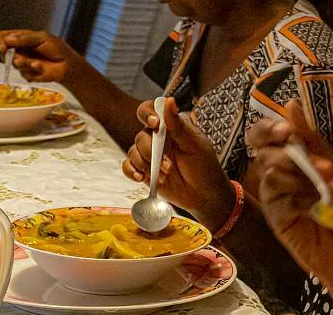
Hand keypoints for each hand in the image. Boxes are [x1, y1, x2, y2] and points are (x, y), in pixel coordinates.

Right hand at [0, 30, 80, 82]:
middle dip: (8, 55)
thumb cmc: (57, 48)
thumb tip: (7, 40)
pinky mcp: (29, 75)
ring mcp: (23, 63)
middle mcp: (19, 51)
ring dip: (24, 63)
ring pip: (13, 64)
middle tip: (17, 57)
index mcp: (20, 39)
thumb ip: (25, 38)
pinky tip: (41, 67)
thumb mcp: (42, 38)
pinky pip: (24, 73)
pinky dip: (33, 70)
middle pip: (2, 53)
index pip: (2, 37)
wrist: (68, 64)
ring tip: (35, 63)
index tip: (2, 46)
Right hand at [122, 98, 232, 230]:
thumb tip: (169, 100)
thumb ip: (178, 125)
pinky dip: (132, 171)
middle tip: (169, 166)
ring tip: (165, 175)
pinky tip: (141, 177)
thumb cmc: (204, 167)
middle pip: (141, 136)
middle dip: (152, 152)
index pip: (151, 111)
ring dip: (147, 165)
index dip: (148, 114)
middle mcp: (157, 138)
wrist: (204, 196)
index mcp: (170, 127)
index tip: (155, 124)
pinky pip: (128, 166)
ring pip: (133, 152)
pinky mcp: (144, 171)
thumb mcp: (195, 145)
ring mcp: (150, 155)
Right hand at [248, 100, 332, 286]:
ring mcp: (274, 199)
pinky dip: (303, 198)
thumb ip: (311, 139)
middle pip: (265, 154)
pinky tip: (324, 204)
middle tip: (325, 167)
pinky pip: (280, 202)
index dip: (267, 129)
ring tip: (332, 188)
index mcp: (287, 158)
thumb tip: (289, 104)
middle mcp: (276, 176)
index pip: (261, 136)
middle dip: (294, 156)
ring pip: (272, 176)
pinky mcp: (277, 220)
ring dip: (304, 178)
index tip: (286, 130)